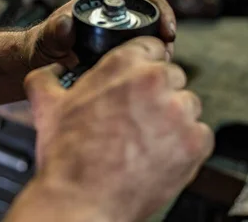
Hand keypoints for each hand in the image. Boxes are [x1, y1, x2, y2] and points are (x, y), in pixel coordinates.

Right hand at [22, 37, 213, 221]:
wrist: (82, 200)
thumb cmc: (67, 155)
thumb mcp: (47, 106)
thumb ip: (46, 78)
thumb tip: (51, 72)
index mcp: (123, 64)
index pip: (151, 45)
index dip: (144, 63)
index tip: (140, 80)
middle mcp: (154, 81)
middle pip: (171, 75)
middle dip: (158, 92)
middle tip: (138, 116)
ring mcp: (178, 111)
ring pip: (188, 104)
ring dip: (173, 117)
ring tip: (148, 139)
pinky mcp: (195, 142)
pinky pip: (201, 134)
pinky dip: (186, 144)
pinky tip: (160, 154)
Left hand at [25, 0, 176, 69]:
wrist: (39, 61)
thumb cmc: (43, 46)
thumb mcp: (48, 39)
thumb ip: (54, 32)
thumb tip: (65, 23)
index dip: (161, 11)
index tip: (167, 34)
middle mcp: (112, 2)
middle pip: (152, 12)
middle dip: (164, 33)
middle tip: (166, 56)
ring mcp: (118, 21)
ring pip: (151, 29)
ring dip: (160, 46)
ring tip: (160, 65)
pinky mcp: (120, 38)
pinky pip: (143, 43)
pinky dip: (151, 55)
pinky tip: (151, 70)